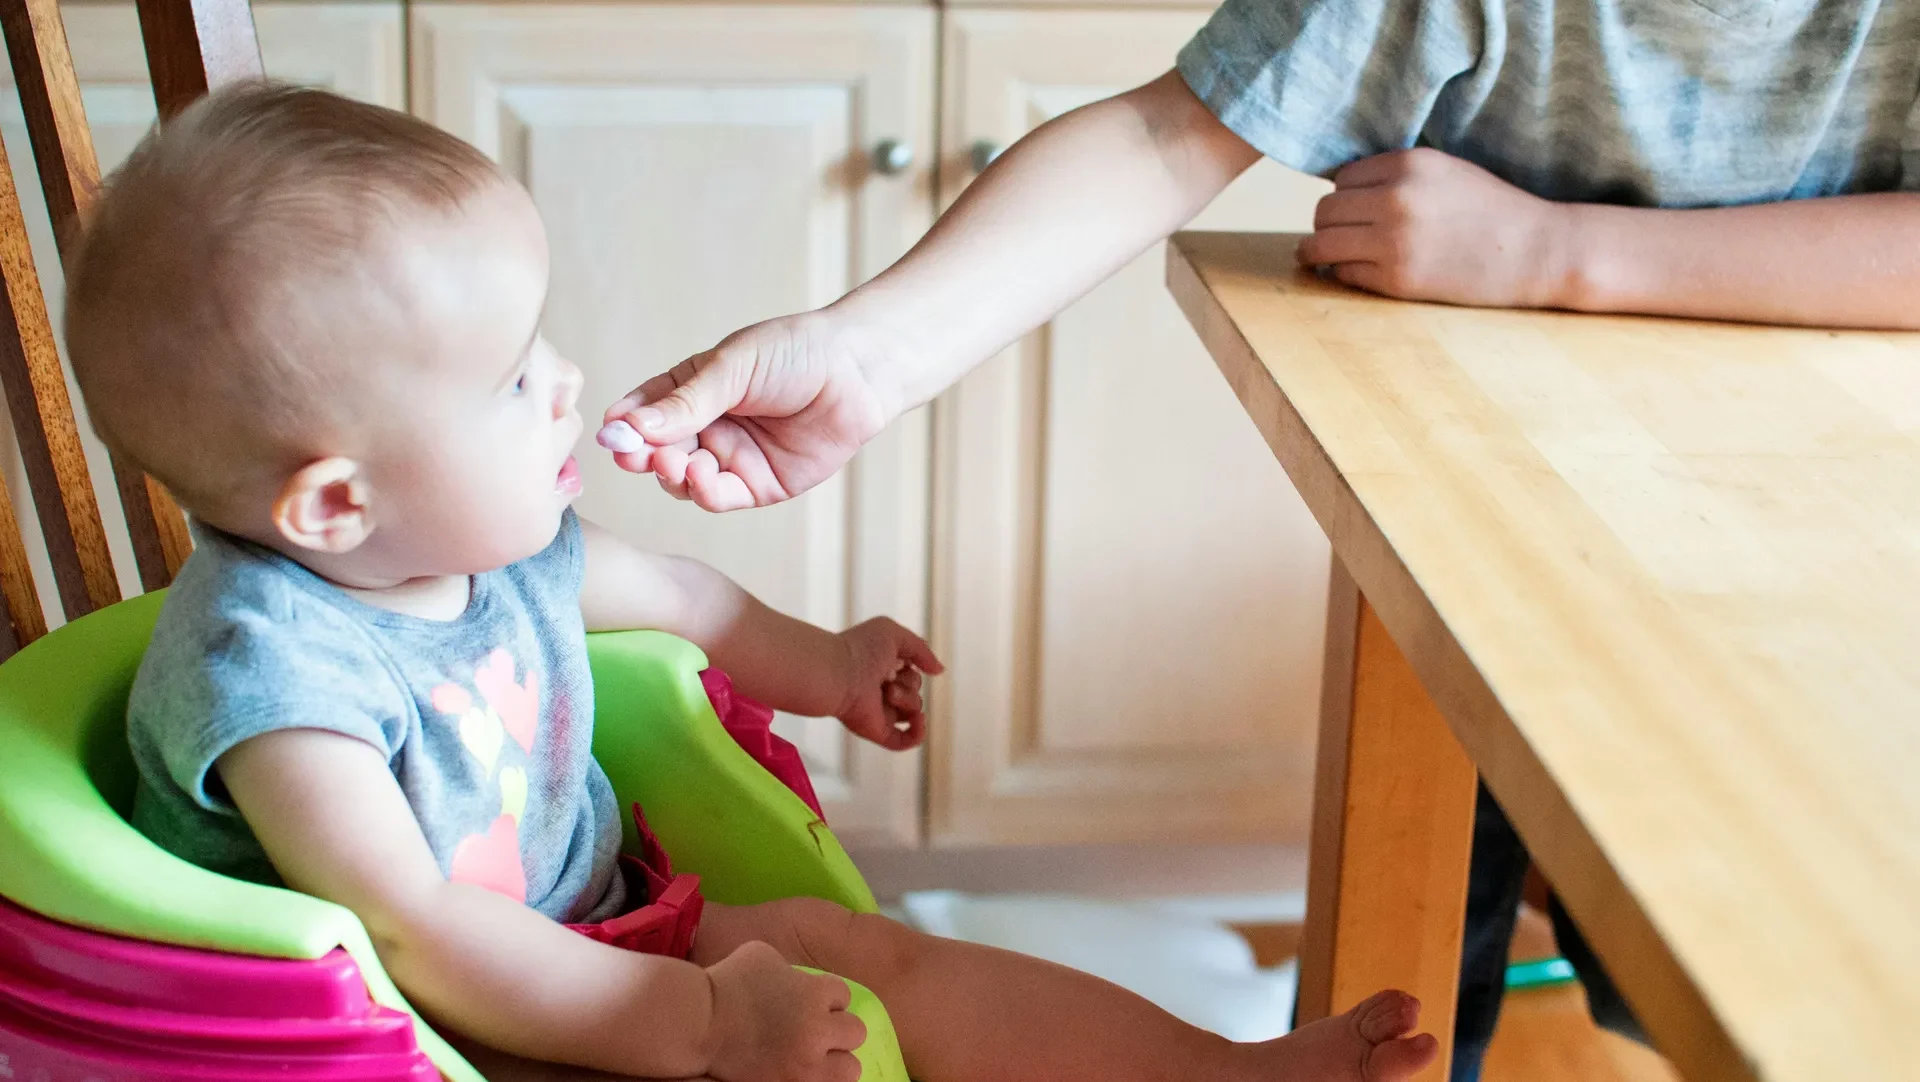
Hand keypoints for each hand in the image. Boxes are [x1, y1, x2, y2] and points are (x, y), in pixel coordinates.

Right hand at [599, 311, 919, 511]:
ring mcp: (730, 458)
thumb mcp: (732, 369)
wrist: (857, 371)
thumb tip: (628, 426)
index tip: (609, 433)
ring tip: (673, 462)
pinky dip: (703, 492)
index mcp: (691, 390)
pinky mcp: (759, 485)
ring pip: (682, 479)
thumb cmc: (795, 353)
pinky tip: (701, 475)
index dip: (624, 425)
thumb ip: (685, 402)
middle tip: (632, 456)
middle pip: (657, 450)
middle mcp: (706, 427)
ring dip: (670, 475)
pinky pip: (719, 497)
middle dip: (640, 455)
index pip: (643, 411)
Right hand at [704, 941, 865, 1081]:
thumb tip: (798, 981)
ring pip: (850, 1069)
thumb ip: (792, 969)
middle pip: (855, 1032)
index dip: (827, 998)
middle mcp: (818, 1031)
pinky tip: (801, 1071)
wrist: (699, 1023)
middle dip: (837, 1030)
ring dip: (836, 1061)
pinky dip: (816, 1078)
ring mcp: (806, 1065)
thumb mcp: (764, 955)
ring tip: (816, 1058)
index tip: (809, 1002)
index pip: (844, 996)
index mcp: (815, 993)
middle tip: (816, 1031)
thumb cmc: (727, 982)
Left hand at [835, 617, 942, 750]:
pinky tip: (918, 720)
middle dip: (908, 682)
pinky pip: (904, 740)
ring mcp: (880, 712)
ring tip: (886, 691)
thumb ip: (921, 649)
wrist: (839, 674)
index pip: (910, 671)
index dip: (909, 664)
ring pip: (913, 711)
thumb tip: (939, 671)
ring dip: (907, 699)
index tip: (894, 659)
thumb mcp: (894, 634)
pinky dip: (917, 733)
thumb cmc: (861, 649)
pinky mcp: (877, 732)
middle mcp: (880, 691)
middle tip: (885, 676)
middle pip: (915, 690)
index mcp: (881, 669)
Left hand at [1297, 148, 1574, 309]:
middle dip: (1328, 224)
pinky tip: (1358, 273)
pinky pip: (1343, 274)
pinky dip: (1344, 274)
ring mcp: (1393, 242)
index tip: (1354, 209)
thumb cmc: (1490, 210)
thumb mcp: (1445, 171)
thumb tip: (1338, 187)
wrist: (1534, 251)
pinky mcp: (1396, 280)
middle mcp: (1395, 199)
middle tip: (1337, 235)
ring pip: (1322, 244)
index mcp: (1408, 164)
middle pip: (1324, 211)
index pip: (1342, 178)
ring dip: (1319, 252)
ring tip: (1322, 257)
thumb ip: (1396, 174)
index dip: (1345, 195)